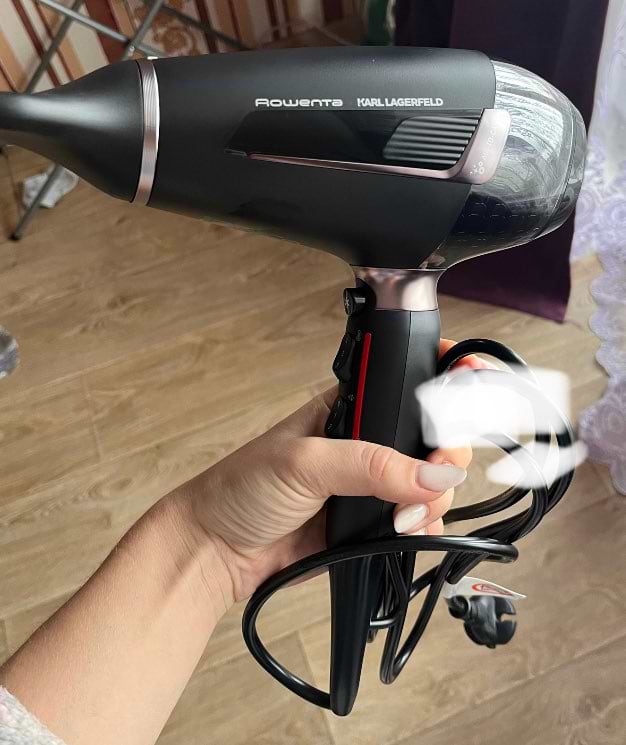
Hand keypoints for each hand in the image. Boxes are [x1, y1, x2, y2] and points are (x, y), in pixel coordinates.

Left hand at [173, 340, 485, 601]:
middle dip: (445, 454)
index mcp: (347, 410)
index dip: (442, 381)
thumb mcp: (303, 463)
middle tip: (437, 474)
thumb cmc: (242, 489)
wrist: (218, 551)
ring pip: (431, 483)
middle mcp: (365, 444)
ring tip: (407, 517)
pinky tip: (410, 532)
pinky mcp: (371, 524)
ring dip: (435, 498)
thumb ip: (369, 464)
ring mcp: (371, 486)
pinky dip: (426, 528)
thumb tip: (431, 474)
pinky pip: (418, 521)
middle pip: (431, 438)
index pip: (405, 384)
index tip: (472, 386)